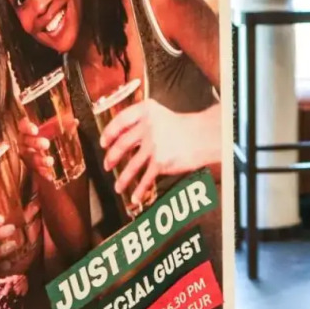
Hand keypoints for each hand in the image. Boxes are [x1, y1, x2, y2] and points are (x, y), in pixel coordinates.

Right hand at [18, 118, 55, 181]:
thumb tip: (75, 121)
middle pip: (26, 141)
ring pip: (30, 157)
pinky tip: (50, 175)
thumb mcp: (53, 130)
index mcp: (28, 131)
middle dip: (35, 143)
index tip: (35, 130)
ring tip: (50, 161)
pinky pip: (36, 170)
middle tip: (46, 144)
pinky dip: (43, 172)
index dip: (27, 127)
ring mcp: (27, 155)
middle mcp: (25, 143)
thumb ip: (61, 126)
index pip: (23, 126)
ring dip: (39, 160)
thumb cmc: (47, 137)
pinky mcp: (32, 167)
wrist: (44, 154)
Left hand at [100, 99, 220, 210]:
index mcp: (146, 111)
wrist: (205, 136)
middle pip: (122, 144)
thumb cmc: (184, 127)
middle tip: (108, 165)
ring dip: (123, 178)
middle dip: (112, 157)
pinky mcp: (161, 160)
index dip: (109, 132)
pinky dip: (139, 190)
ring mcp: (154, 144)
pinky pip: (146, 178)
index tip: (103, 142)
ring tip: (118, 186)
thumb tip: (121, 139)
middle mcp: (148, 126)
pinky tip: (135, 197)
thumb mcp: (161, 116)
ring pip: (131, 165)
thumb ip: (143, 123)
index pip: (120, 120)